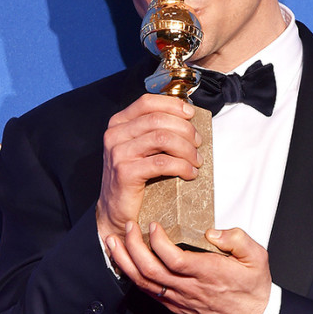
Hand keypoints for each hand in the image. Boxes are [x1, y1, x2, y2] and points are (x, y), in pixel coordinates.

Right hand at [96, 94, 202, 240]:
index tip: (191, 114)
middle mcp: (114, 135)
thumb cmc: (135, 178)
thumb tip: (187, 118)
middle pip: (158, 120)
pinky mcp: (125, 172)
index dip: (173, 105)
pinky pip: (161, 162)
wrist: (117, 211)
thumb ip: (154, 130)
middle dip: (185, 130)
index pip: (147, 102)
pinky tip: (190, 173)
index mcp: (119, 123)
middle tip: (198, 144)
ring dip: (186, 149)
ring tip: (196, 160)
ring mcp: (118, 153)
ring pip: (162, 138)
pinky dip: (182, 166)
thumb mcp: (141, 148)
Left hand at [106, 221, 271, 313]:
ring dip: (125, 262)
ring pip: (144, 282)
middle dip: (133, 247)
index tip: (152, 224)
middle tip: (128, 227)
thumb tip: (213, 232)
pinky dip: (133, 276)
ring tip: (114, 242)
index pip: (174, 259)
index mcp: (208, 273)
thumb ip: (238, 239)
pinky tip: (125, 263)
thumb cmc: (253, 288)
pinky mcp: (175, 305)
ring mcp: (180, 299)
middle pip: (151, 271)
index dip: (158, 241)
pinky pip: (149, 292)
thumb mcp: (257, 257)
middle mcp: (190, 288)